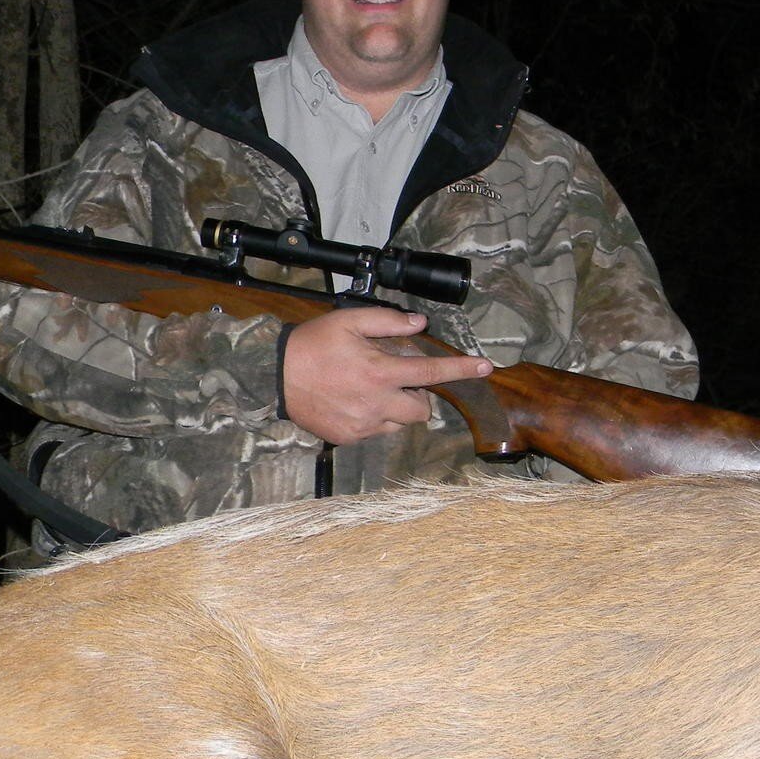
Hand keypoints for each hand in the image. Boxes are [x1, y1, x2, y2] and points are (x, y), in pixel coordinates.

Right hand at [279, 305, 491, 444]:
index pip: (432, 372)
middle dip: (420, 396)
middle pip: (422, 409)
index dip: (462, 370)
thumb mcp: (349, 321)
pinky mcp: (350, 438)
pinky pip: (377, 432)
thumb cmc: (312, 345)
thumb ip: (387, 322)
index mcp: (380, 372)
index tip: (486, 367)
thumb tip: (420, 324)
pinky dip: (375, 419)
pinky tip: (355, 403)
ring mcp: (364, 424)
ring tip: (373, 391)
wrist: (273, 376)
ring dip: (398, 409)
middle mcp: (377, 403)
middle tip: (399, 380)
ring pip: (401, 423)